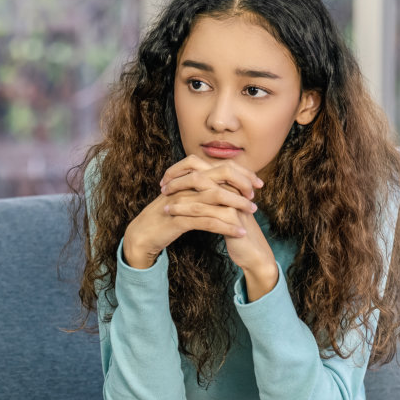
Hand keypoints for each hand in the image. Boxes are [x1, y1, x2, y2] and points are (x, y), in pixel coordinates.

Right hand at [121, 156, 263, 268]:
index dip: (242, 172)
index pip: (220, 166)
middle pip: (221, 174)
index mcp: (189, 177)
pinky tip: (239, 232)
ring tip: (252, 213)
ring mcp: (182, 199)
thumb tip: (226, 187)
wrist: (142, 234)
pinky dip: (226, 227)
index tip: (257, 183)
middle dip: (243, 183)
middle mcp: (186, 184)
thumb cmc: (165, 217)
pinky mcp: (179, 218)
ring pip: (216, 196)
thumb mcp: (185, 198)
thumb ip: (202, 190)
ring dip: (238, 204)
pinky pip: (207, 221)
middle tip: (255, 196)